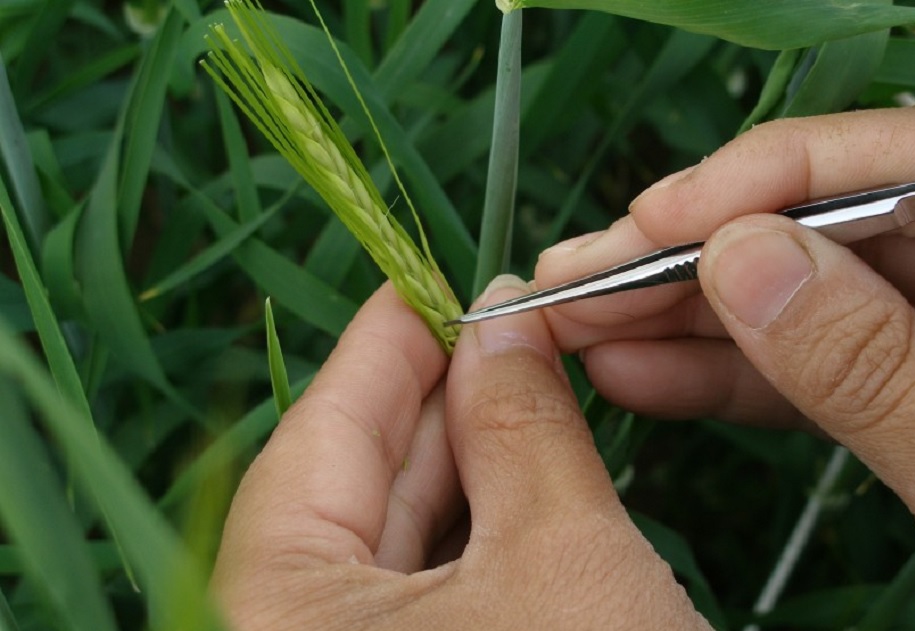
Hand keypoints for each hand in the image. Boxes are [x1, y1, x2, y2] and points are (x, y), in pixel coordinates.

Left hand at [212, 281, 710, 629]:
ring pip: (404, 536)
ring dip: (473, 457)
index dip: (387, 341)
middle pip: (361, 480)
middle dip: (441, 394)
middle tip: (510, 322)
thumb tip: (506, 315)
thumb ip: (523, 425)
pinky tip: (534, 470)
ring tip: (532, 381)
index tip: (435, 276)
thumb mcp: (561, 558)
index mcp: (274, 607)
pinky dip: (487, 525)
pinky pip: (436, 587)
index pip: (323, 431)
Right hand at [536, 102, 914, 627]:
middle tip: (580, 277)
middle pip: (843, 228)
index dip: (768, 181)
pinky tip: (641, 372)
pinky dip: (732, 376)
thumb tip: (739, 258)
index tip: (654, 218)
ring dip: (691, 316)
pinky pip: (823, 365)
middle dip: (699, 256)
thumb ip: (872, 368)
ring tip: (580, 325)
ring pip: (814, 296)